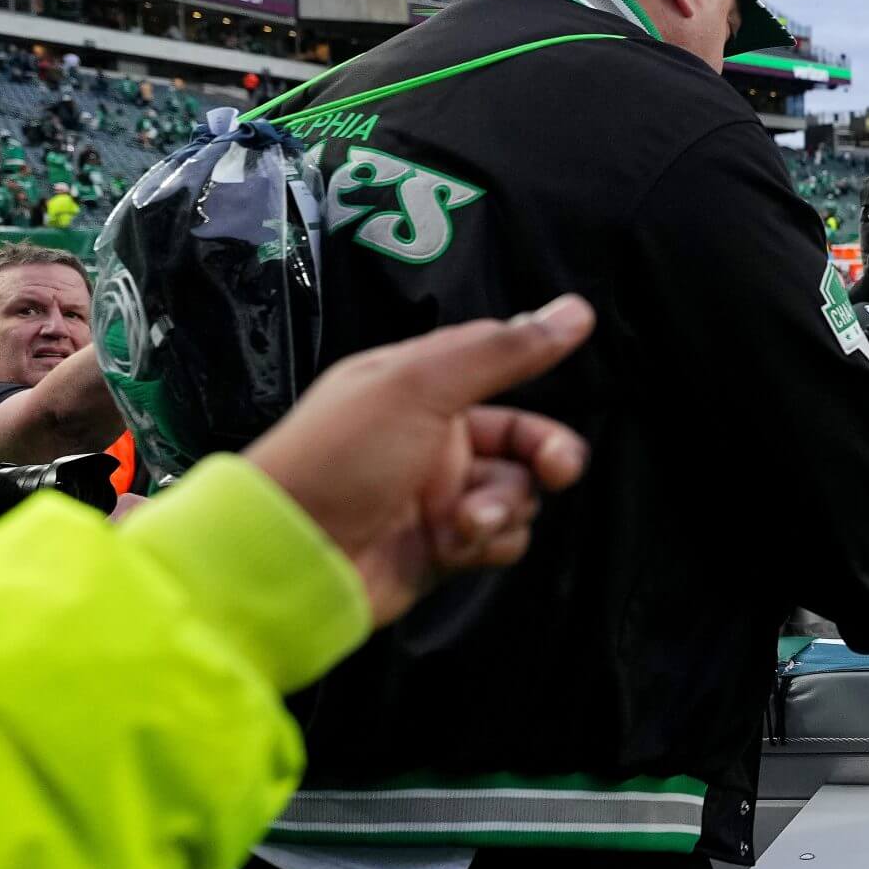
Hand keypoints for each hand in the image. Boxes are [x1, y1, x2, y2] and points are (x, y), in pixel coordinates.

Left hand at [243, 295, 595, 627]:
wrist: (291, 558)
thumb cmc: (342, 457)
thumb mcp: (419, 387)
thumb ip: (501, 351)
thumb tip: (577, 310)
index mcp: (420, 387)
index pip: (498, 364)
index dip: (535, 367)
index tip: (577, 364)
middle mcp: (436, 439)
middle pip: (525, 439)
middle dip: (548, 454)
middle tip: (557, 469)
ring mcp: (441, 496)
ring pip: (519, 492)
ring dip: (505, 506)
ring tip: (466, 520)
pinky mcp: (446, 547)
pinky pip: (502, 539)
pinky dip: (490, 541)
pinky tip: (457, 544)